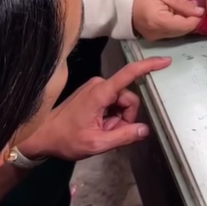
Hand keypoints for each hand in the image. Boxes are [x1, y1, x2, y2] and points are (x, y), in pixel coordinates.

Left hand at [20, 57, 170, 160]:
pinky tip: (98, 127)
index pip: (129, 74)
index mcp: (100, 92)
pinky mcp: (93, 93)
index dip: (149, 66)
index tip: (165, 61)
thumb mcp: (97, 143)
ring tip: (101, 132)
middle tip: (109, 134)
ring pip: (121, 103)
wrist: (41, 136)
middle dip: (125, 118)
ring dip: (117, 120)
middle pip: (129, 98)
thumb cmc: (66, 139)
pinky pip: (112, 103)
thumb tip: (145, 130)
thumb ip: (123, 136)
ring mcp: (95, 88)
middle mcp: (99, 84)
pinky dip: (110, 117)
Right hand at [132, 0, 203, 40]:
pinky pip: (169, 31)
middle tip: (189, 2)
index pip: (187, 26)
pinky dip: (173, 22)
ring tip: (179, 2)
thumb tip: (199, 12)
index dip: (196, 17)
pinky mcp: (152, 36)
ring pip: (177, 32)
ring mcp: (154, 37)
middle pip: (183, 30)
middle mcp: (159, 34)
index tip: (197, 6)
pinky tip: (171, 9)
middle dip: (189, 17)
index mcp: (161, 23)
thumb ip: (183, 4)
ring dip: (182, 19)